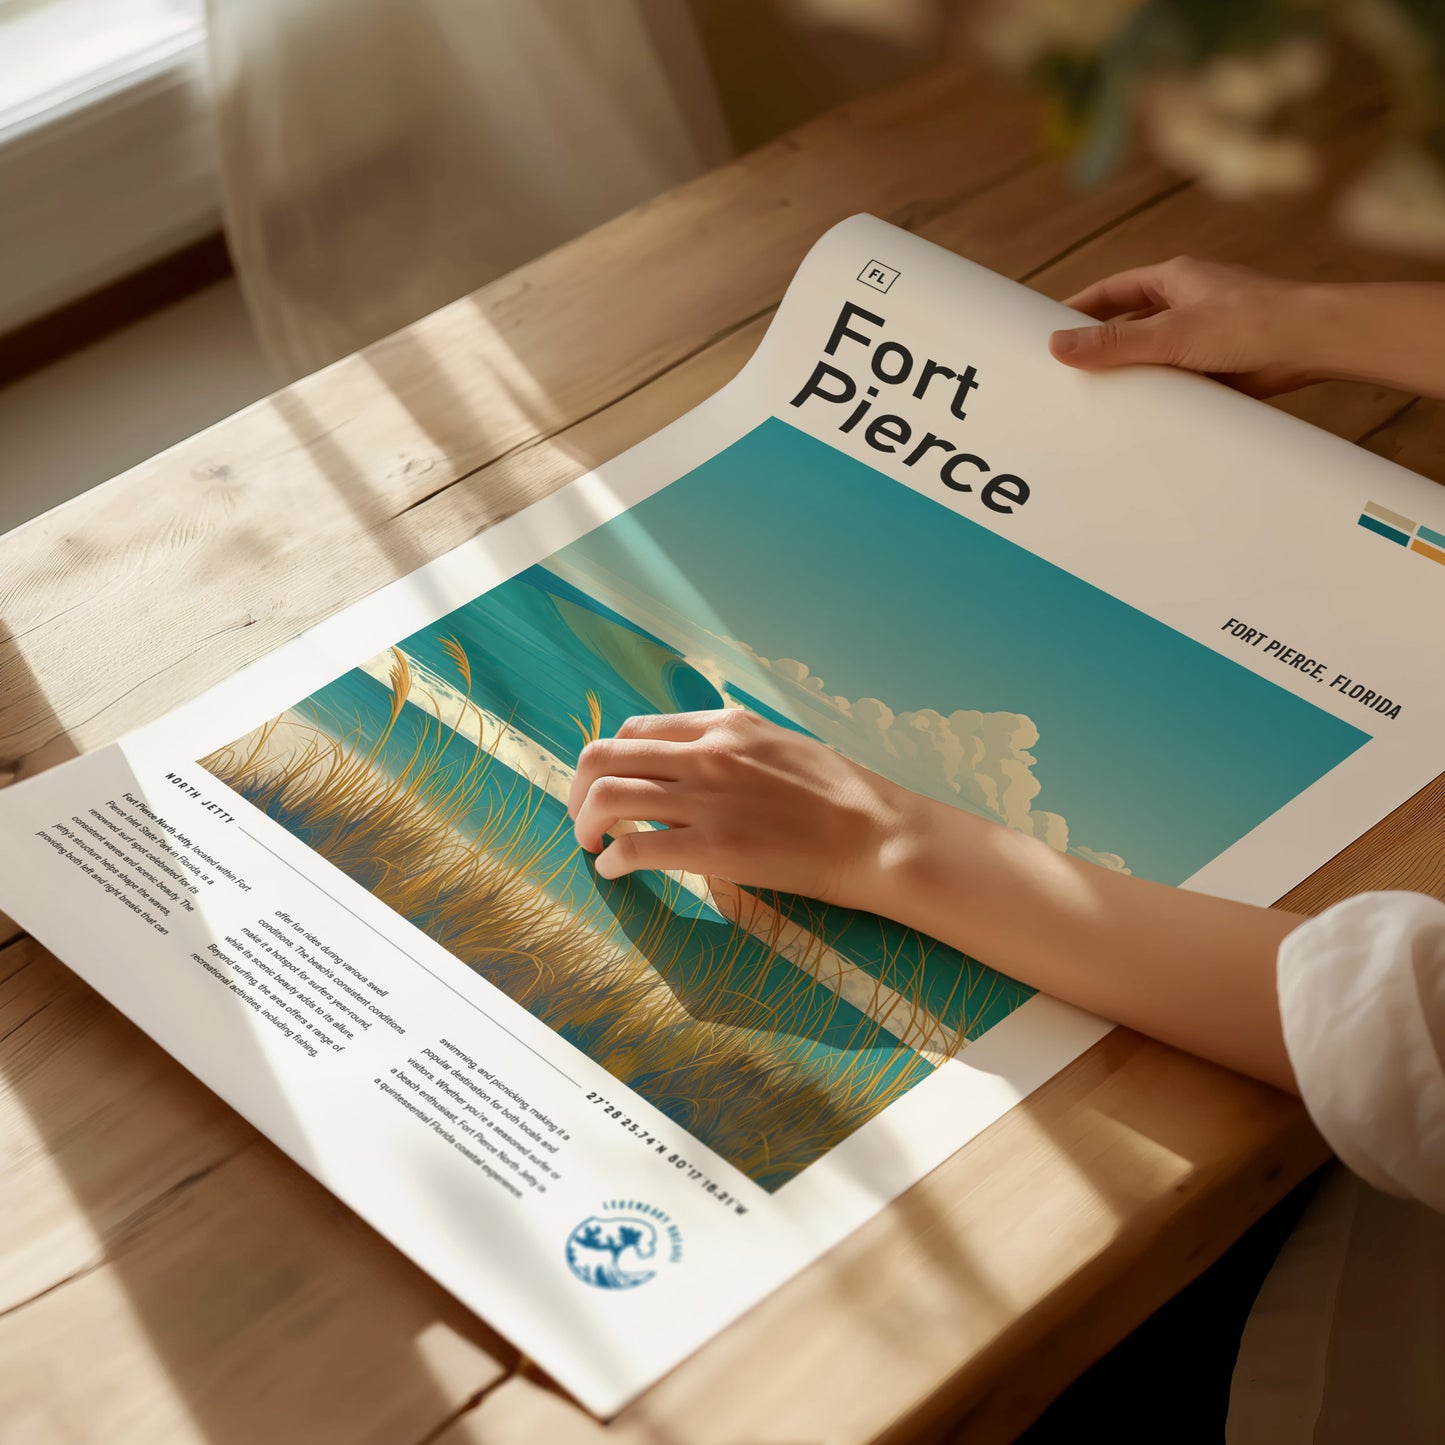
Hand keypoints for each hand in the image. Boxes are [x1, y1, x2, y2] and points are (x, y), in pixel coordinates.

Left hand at [567, 709, 913, 905]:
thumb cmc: (840, 796)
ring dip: (585, 824)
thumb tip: (693, 765)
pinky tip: (614, 872)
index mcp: (723, 724)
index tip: (605, 786)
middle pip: (605, 756)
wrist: (877, 834)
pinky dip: (611, 860)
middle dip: (578, 789)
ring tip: (590, 845)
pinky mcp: (713, 846)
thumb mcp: (779, 745)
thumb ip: (731, 748)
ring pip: (607, 796)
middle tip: (581, 818)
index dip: (608, 760)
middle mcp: (706, 752)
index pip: (636, 730)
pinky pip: (634, 847)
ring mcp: (707, 798)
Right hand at [1049, 256, 1317, 396]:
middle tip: (1067, 370)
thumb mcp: (1171, 333)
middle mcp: (1188, 303)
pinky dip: (1159, 393)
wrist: (1314, 345)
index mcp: (1175, 279)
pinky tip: (1142, 414)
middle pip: (1130, 324)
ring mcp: (1204, 335)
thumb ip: (1114, 342)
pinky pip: (1177, 379)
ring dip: (1132, 373)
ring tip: (1096, 399)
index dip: (1079, 309)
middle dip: (1102, 346)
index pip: (1112, 291)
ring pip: (1153, 354)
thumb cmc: (1251, 322)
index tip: (1049, 329)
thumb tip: (1057, 345)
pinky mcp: (1219, 365)